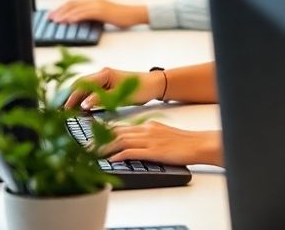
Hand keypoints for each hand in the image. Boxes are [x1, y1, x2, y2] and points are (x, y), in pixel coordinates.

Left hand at [48, 0, 149, 28]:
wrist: (134, 13)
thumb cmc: (120, 16)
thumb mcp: (102, 14)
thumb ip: (90, 14)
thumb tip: (77, 20)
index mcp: (92, 0)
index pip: (72, 2)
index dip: (61, 8)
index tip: (53, 15)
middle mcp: (93, 0)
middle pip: (72, 4)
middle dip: (59, 11)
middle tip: (51, 18)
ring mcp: (98, 4)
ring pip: (77, 8)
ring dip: (65, 14)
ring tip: (57, 20)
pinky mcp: (102, 10)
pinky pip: (86, 13)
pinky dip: (77, 16)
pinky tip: (70, 20)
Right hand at [65, 67, 161, 110]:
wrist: (154, 85)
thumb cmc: (140, 88)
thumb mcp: (120, 96)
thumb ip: (100, 99)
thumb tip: (83, 105)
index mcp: (104, 74)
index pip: (81, 84)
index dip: (71, 97)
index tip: (64, 108)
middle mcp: (102, 75)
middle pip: (80, 85)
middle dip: (69, 97)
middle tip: (60, 110)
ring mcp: (104, 80)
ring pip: (84, 88)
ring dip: (76, 98)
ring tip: (67, 111)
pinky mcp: (108, 86)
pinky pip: (91, 91)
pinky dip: (84, 99)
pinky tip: (80, 108)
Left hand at [102, 120, 222, 166]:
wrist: (200, 143)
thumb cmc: (185, 142)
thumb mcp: (165, 134)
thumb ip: (150, 136)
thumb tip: (137, 143)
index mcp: (149, 124)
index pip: (122, 126)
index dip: (104, 131)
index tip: (92, 135)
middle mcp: (147, 129)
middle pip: (117, 132)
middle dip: (99, 139)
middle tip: (85, 146)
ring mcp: (150, 140)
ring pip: (121, 140)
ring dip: (104, 147)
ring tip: (92, 154)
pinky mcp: (154, 151)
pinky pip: (132, 151)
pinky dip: (119, 155)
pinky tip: (111, 159)